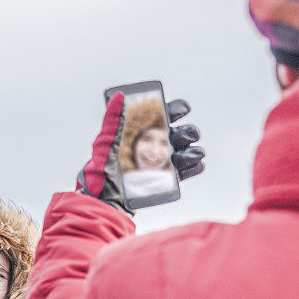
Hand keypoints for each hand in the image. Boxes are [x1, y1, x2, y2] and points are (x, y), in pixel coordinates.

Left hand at [75, 91, 204, 213]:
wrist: (106, 202)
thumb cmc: (101, 170)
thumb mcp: (105, 143)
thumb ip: (113, 120)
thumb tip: (119, 96)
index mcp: (142, 131)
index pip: (163, 115)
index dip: (175, 109)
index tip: (181, 110)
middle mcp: (155, 145)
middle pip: (178, 133)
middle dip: (187, 132)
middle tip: (183, 136)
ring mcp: (161, 163)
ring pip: (184, 152)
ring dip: (193, 150)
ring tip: (193, 153)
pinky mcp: (165, 180)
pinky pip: (184, 172)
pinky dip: (194, 167)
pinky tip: (197, 164)